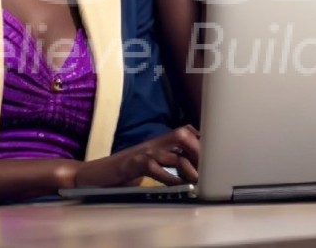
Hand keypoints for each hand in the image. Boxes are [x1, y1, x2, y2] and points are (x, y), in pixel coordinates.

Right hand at [73, 125, 199, 187]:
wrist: (100, 173)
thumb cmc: (129, 168)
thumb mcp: (153, 160)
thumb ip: (172, 157)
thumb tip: (197, 164)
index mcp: (161, 140)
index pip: (187, 131)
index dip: (202, 139)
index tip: (215, 151)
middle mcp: (155, 142)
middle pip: (183, 135)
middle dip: (199, 149)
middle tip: (209, 166)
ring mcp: (145, 152)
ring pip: (173, 153)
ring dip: (189, 168)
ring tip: (197, 180)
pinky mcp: (135, 165)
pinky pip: (156, 168)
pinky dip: (170, 178)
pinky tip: (178, 185)